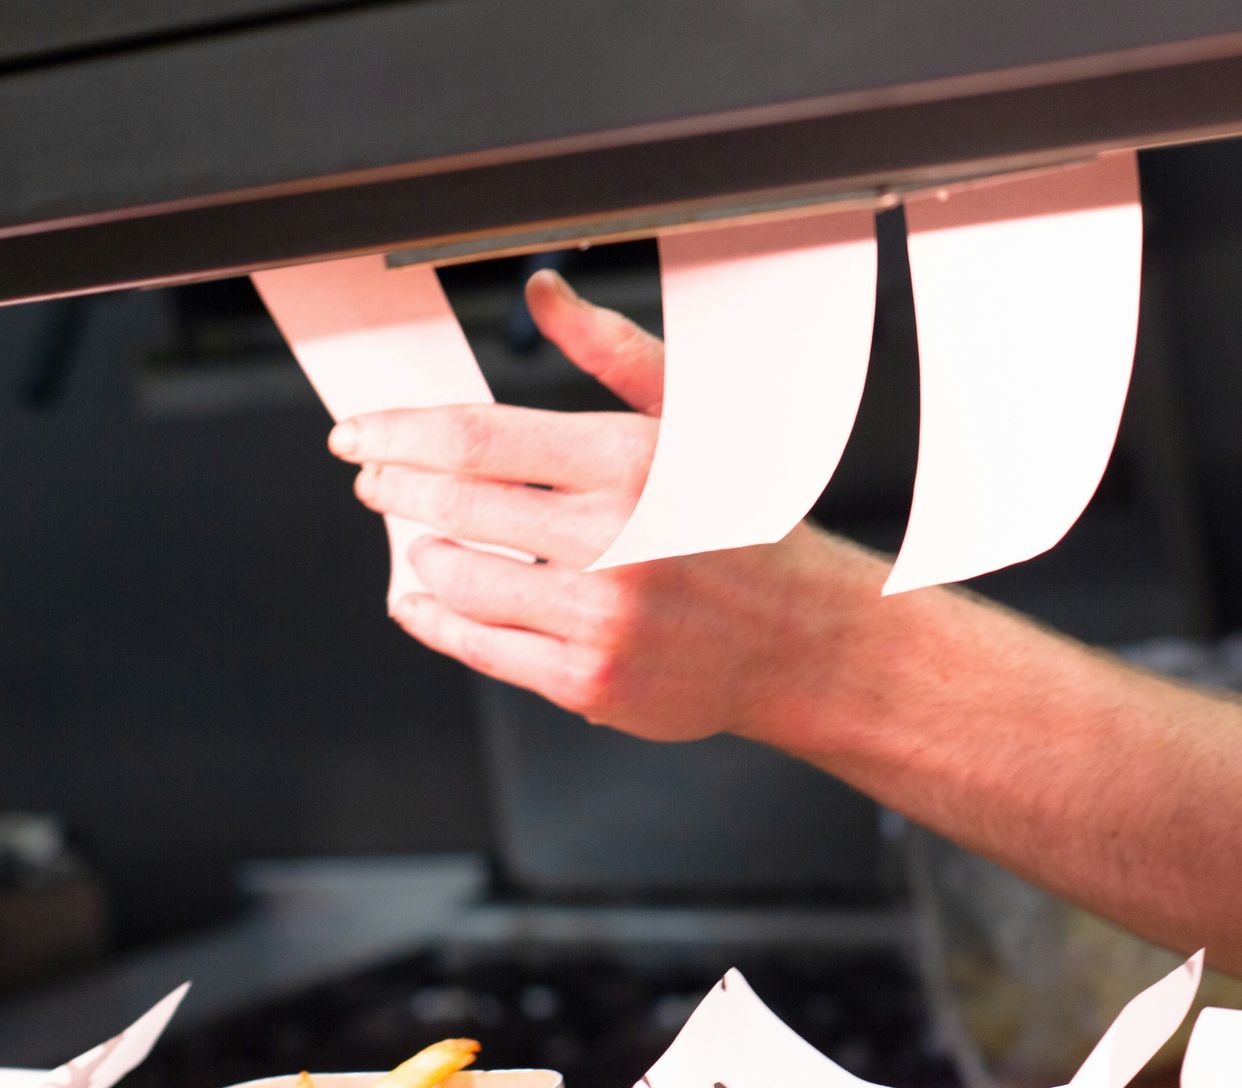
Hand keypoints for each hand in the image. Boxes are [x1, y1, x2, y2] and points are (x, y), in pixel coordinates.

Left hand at [330, 270, 885, 740]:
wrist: (800, 638)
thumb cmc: (744, 524)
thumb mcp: (695, 422)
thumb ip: (612, 352)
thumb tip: (542, 292)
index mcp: (633, 462)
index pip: (476, 438)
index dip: (399, 433)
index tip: (359, 434)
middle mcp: (615, 540)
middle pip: (453, 506)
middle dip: (395, 489)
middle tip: (377, 482)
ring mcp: (599, 618)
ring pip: (456, 579)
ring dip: (422, 555)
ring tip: (425, 542)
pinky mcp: (589, 681)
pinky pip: (477, 647)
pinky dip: (434, 620)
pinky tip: (423, 600)